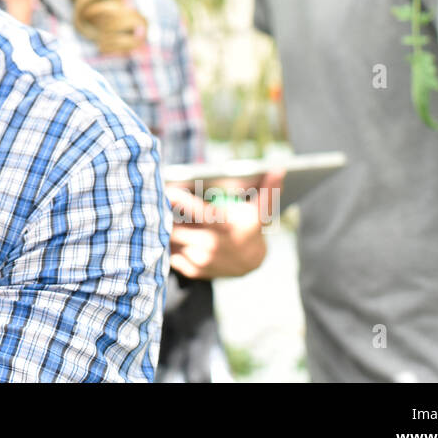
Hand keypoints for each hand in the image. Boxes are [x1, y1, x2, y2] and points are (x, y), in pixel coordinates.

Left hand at [165, 171, 282, 278]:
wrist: (251, 262)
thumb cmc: (249, 227)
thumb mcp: (260, 209)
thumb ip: (269, 189)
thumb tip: (280, 168)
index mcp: (226, 227)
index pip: (200, 213)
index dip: (181, 201)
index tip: (168, 190)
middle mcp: (212, 245)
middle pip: (177, 227)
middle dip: (164, 214)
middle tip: (157, 200)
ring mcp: (201, 260)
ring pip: (171, 240)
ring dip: (165, 227)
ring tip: (162, 215)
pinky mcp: (194, 270)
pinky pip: (171, 253)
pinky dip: (169, 241)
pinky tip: (171, 231)